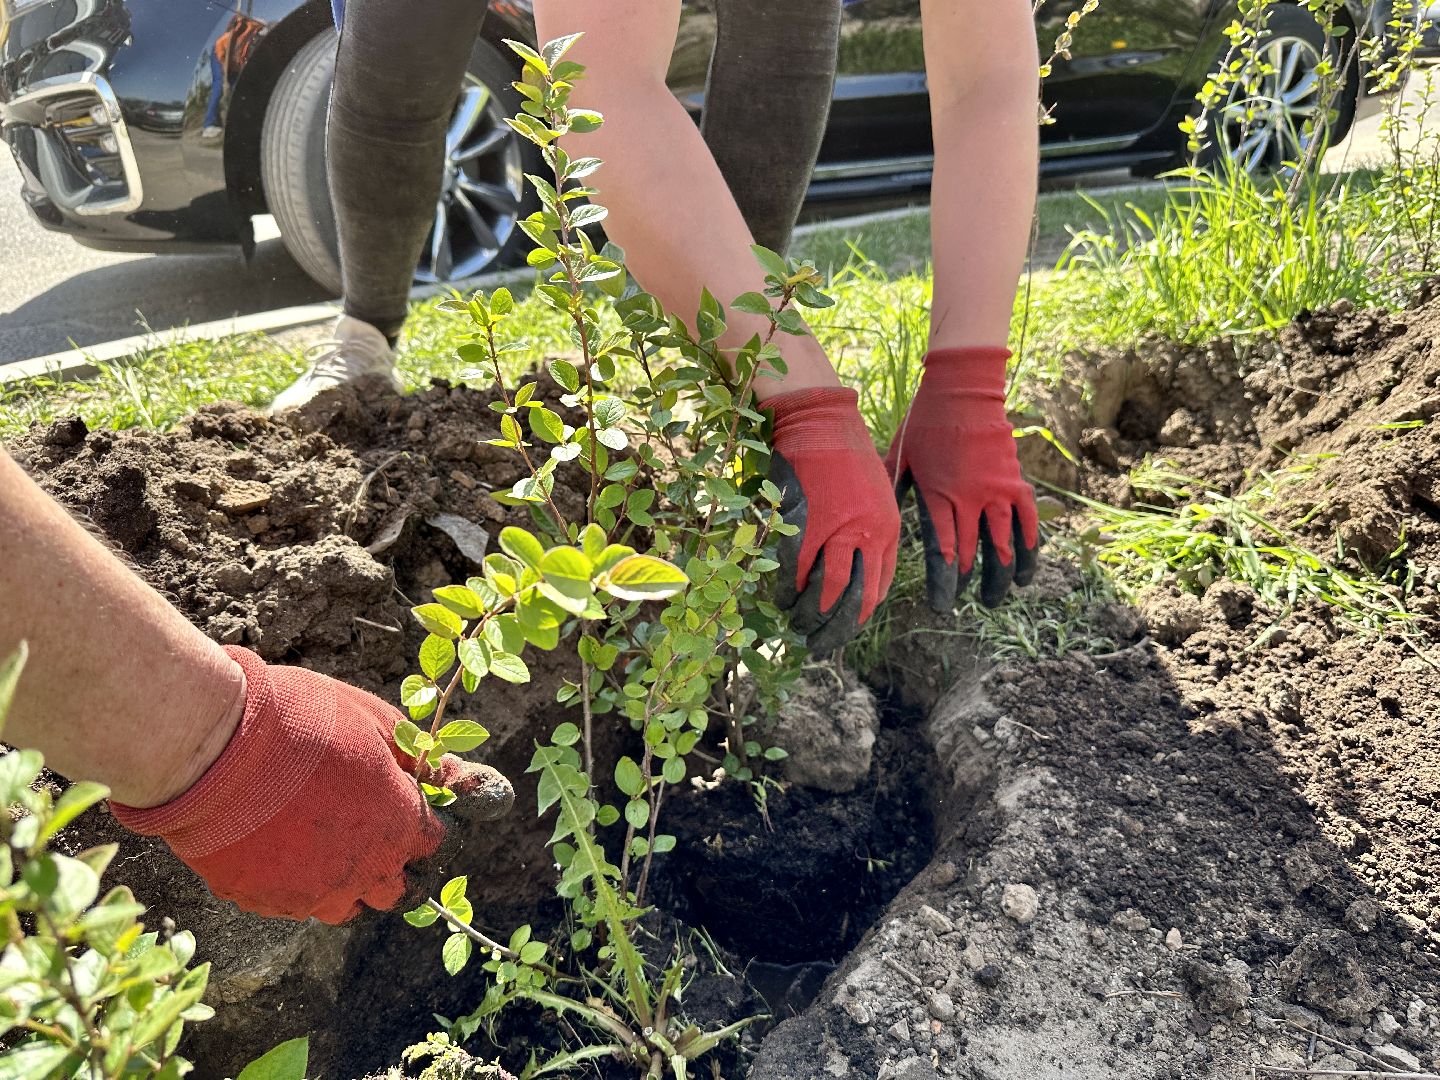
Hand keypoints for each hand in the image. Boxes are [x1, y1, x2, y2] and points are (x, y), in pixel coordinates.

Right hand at [112, 646, 511, 923]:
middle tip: (369, 832)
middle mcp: (362, 870)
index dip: (420, 821)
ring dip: (345, 883)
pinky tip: (278, 846)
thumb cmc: (302, 722)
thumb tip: (452, 775)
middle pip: (394, 889)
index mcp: (398, 825)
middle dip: (390, 864)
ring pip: (344, 907)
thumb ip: (418, 758)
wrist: (217, 748)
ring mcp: (310, 893)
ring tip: (323, 845)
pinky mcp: (261, 901)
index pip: (431, 841)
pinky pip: (291, 905)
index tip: (405, 804)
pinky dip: (294, 883)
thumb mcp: (377, 721)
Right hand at [765, 387, 900, 654]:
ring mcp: (835, 531)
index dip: (855, 616)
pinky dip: (785, 590)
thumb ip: (869, 532)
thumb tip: (855, 569)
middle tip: (816, 643)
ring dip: (809, 616)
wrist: (819, 419)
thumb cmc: (845, 454)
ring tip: (795, 626)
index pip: (875, 591)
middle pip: (853, 599)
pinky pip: (794, 571)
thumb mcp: (874, 494)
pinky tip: (778, 599)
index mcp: (886, 531)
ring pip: (825, 592)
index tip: (839, 627)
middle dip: (833, 628)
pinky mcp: (804, 523)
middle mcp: (867, 535)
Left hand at [885, 347, 1040, 611]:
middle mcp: (968, 499)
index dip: (944, 583)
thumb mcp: (900, 456)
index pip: (943, 551)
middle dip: (968, 585)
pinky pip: (1028, 522)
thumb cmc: (924, 421)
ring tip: (995, 598)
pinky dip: (1029, 549)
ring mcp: (996, 492)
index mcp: (937, 496)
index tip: (942, 606)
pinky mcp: (1015, 482)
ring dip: (1000, 576)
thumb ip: (894, 490)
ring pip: (1003, 546)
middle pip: (971, 554)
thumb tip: (881, 517)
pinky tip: (1027, 572)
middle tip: (965, 607)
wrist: (962, 389)